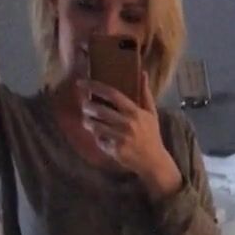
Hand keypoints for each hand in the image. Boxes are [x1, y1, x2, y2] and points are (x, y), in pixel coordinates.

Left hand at [79, 71, 182, 198]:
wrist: (153, 161)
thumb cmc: (151, 135)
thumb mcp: (151, 113)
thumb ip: (145, 93)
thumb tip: (143, 73)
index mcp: (135, 112)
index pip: (112, 94)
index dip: (94, 86)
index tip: (81, 83)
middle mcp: (127, 124)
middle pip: (99, 110)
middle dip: (87, 106)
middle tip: (84, 105)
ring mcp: (120, 138)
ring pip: (95, 126)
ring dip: (88, 122)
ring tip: (88, 120)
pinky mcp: (116, 150)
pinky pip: (99, 141)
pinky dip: (97, 138)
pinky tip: (100, 136)